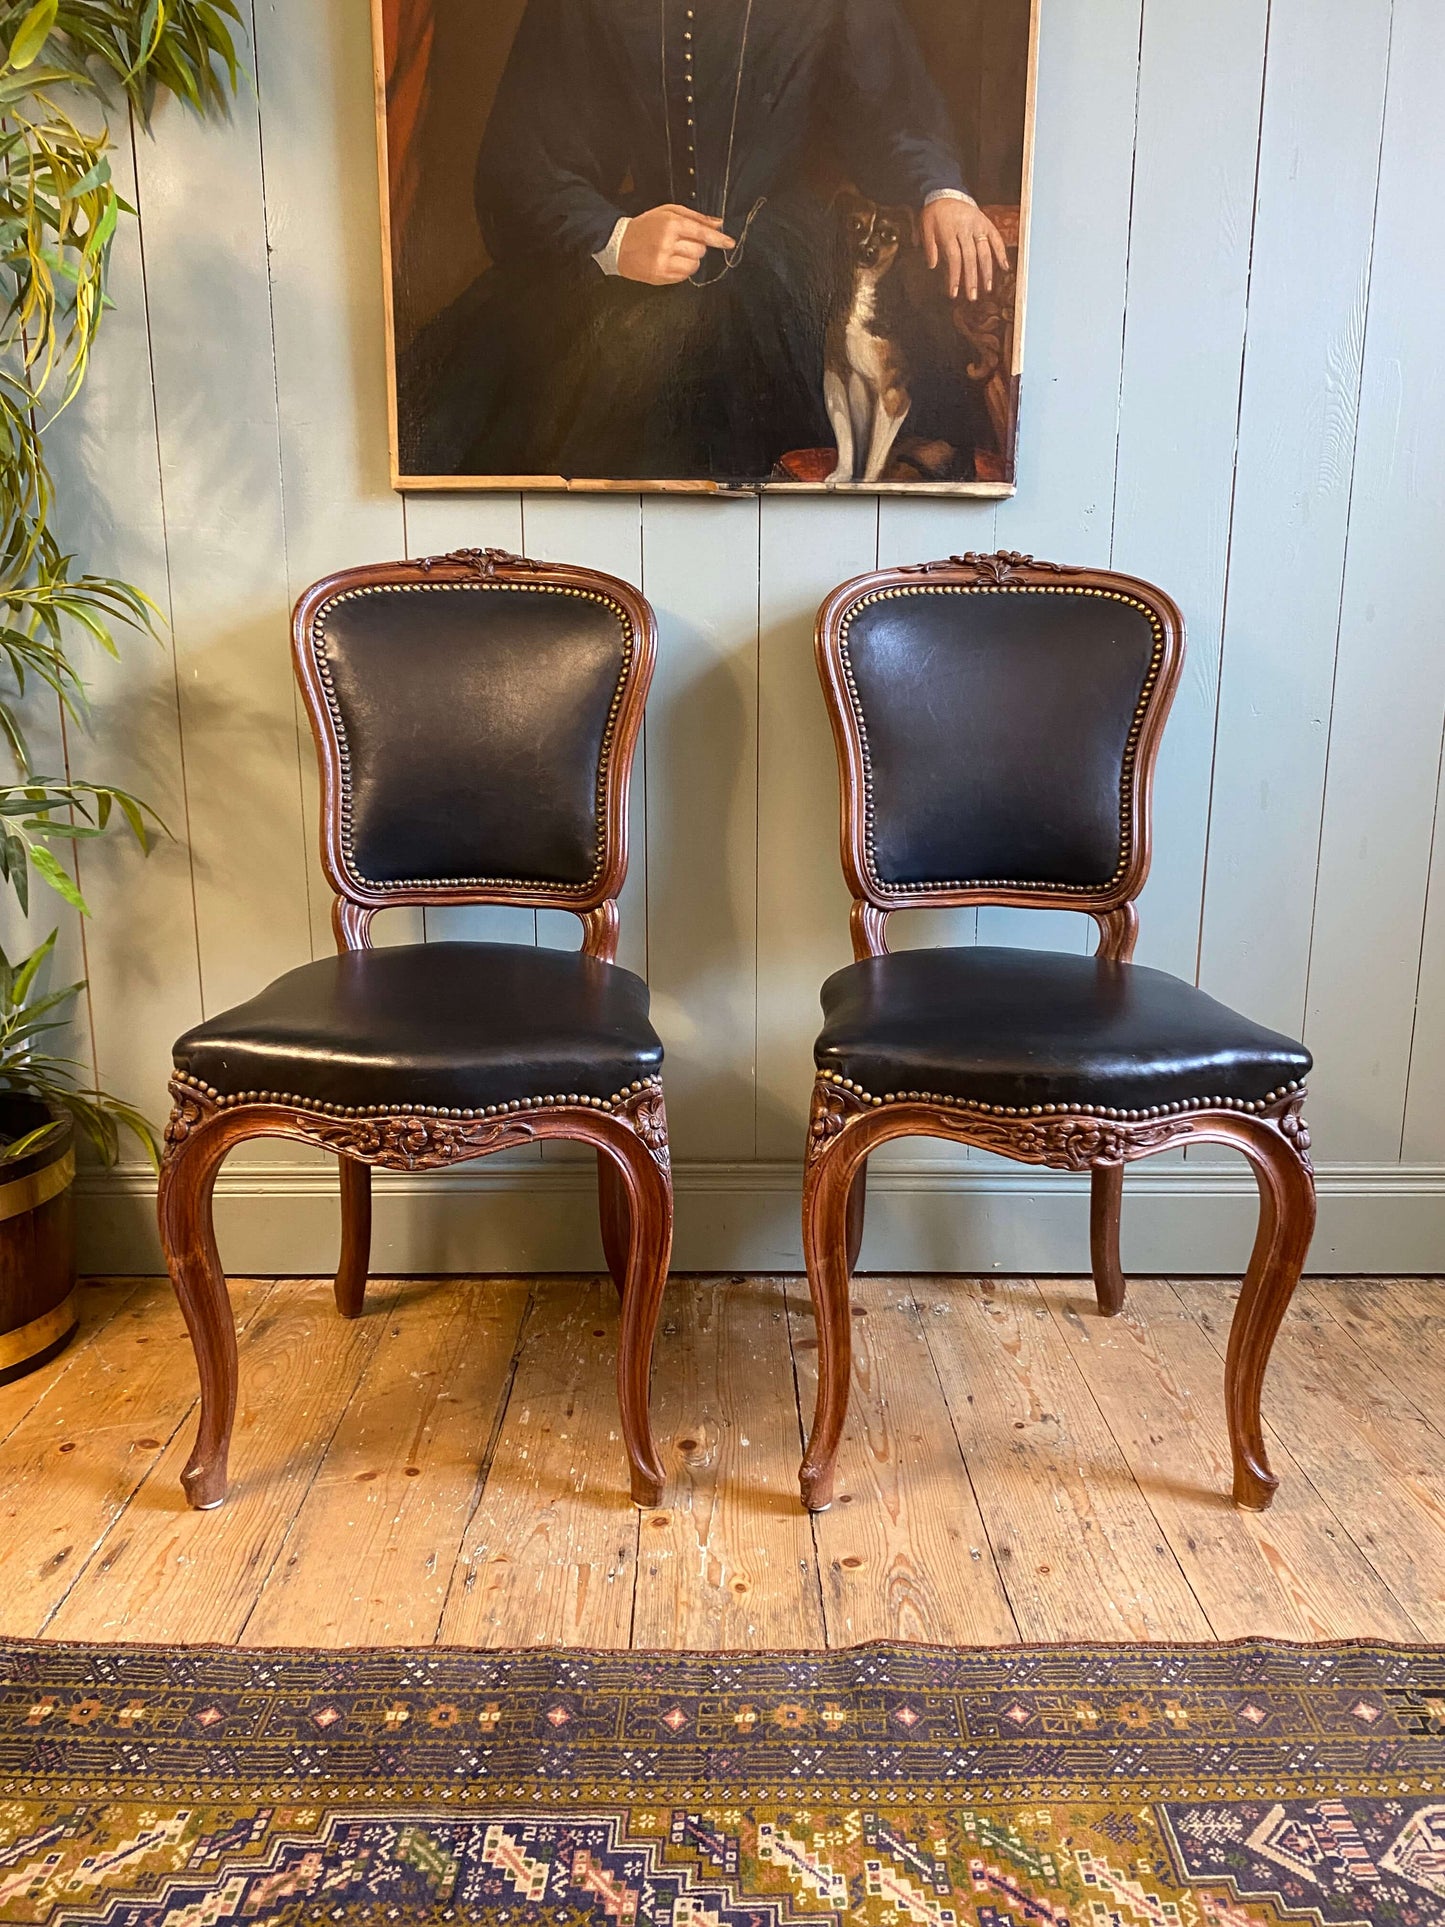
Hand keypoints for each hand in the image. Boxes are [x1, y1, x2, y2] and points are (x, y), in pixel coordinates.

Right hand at [617, 205, 735, 284]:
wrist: (619, 244)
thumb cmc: (645, 226)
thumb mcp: (667, 213)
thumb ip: (695, 217)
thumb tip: (718, 224)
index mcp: (670, 224)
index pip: (701, 232)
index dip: (718, 239)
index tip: (730, 243)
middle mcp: (667, 243)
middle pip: (700, 250)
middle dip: (697, 246)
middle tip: (682, 242)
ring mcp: (663, 262)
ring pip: (694, 265)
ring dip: (690, 259)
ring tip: (675, 252)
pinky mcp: (660, 276)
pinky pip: (684, 276)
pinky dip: (682, 269)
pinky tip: (670, 261)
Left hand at [920, 199, 1008, 301]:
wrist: (945, 192)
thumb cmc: (934, 213)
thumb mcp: (925, 226)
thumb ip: (929, 246)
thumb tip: (932, 266)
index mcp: (949, 230)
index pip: (954, 258)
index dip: (954, 276)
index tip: (954, 293)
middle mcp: (965, 228)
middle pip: (970, 257)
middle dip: (972, 279)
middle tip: (972, 297)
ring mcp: (977, 225)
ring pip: (984, 250)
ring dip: (987, 271)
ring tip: (988, 288)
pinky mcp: (986, 223)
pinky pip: (996, 238)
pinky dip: (1001, 252)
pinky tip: (1005, 267)